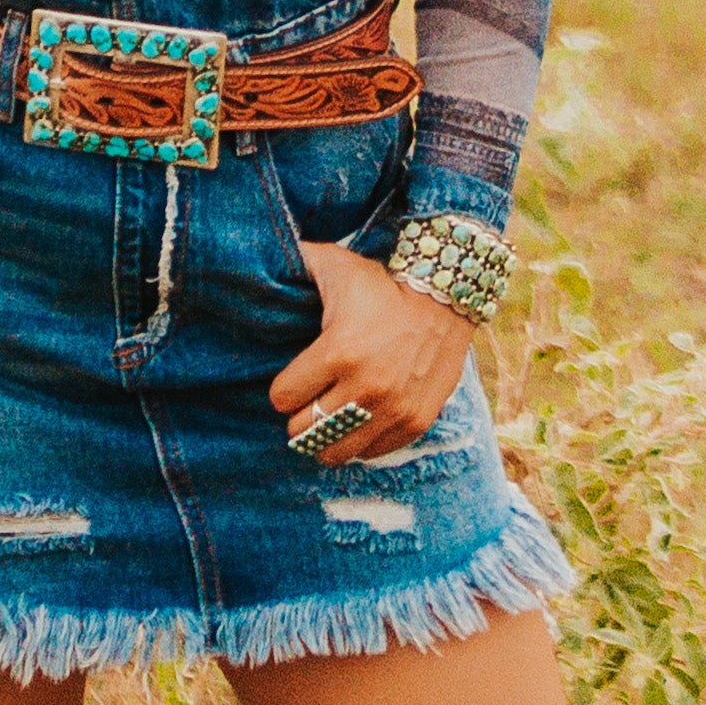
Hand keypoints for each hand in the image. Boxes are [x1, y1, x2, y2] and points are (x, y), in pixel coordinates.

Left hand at [267, 237, 472, 470]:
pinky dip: (361, 440)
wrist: (446, 296)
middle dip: (301, 415)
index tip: (294, 380)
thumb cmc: (382, 283)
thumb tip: (258, 253)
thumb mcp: (337, 264)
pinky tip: (360, 419)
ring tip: (330, 417)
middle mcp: (365, 387)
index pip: (283, 398)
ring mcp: (393, 409)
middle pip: (304, 430)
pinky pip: (371, 451)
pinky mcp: (416, 421)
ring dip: (326, 436)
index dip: (283, 389)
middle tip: (310, 399)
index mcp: (338, 352)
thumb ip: (296, 261)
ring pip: (335, 450)